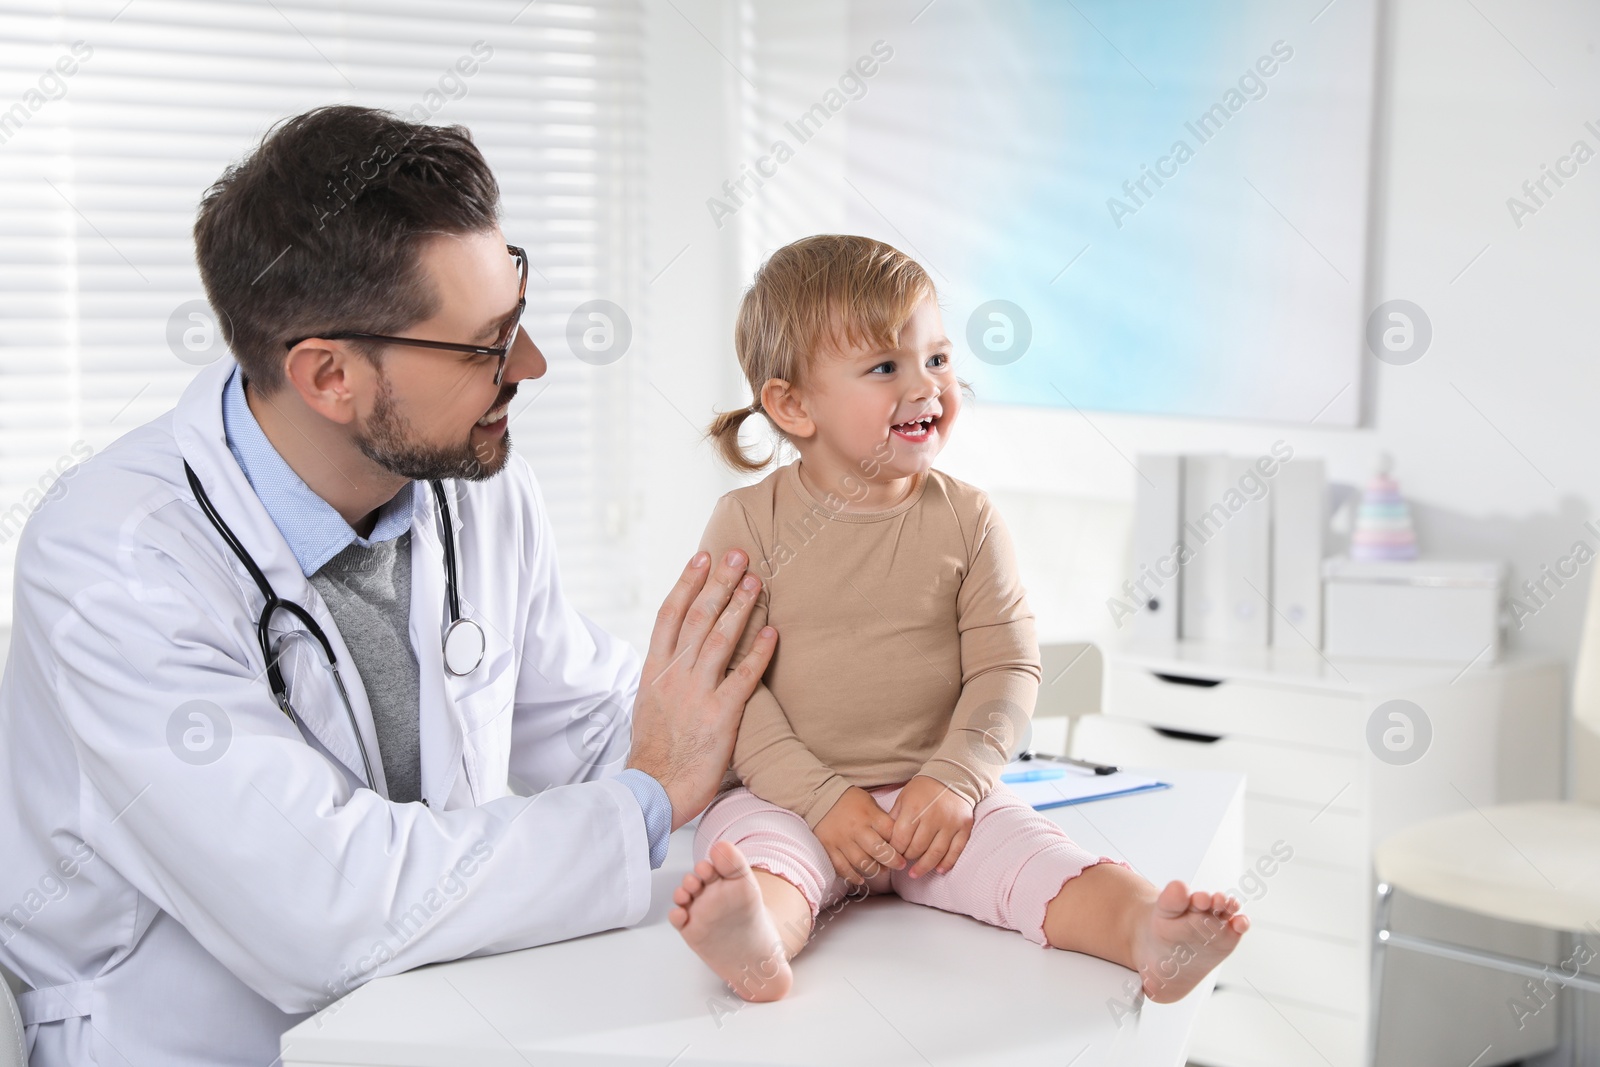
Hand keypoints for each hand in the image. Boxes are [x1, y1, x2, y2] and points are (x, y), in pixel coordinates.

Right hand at [627, 550, 776, 829]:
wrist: (653, 790)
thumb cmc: (654, 750)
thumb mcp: (648, 703)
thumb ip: (664, 674)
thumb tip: (676, 651)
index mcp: (653, 669)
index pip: (670, 614)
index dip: (687, 583)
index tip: (703, 557)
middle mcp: (673, 674)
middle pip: (698, 617)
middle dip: (719, 582)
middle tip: (739, 554)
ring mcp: (696, 693)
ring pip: (720, 639)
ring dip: (740, 607)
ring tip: (758, 581)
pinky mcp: (719, 716)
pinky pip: (743, 677)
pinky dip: (759, 653)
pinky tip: (774, 633)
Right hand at [813, 786, 905, 884]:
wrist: (820, 798)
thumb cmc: (850, 801)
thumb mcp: (870, 802)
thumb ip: (882, 819)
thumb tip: (896, 839)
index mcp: (869, 815)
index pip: (890, 831)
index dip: (900, 843)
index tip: (905, 850)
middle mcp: (856, 828)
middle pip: (878, 850)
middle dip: (892, 860)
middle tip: (899, 864)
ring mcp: (842, 840)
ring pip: (862, 862)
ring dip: (875, 870)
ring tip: (881, 871)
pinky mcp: (829, 848)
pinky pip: (842, 868)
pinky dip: (853, 876)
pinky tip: (861, 879)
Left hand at [888, 775, 973, 877]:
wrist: (954, 776)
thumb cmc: (924, 789)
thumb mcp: (904, 797)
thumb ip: (895, 818)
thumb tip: (885, 840)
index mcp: (914, 808)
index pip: (901, 838)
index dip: (894, 850)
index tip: (891, 854)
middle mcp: (933, 816)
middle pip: (917, 848)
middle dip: (907, 858)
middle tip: (903, 862)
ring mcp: (950, 823)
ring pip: (936, 853)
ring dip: (924, 867)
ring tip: (915, 874)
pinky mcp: (964, 827)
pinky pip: (956, 850)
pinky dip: (947, 863)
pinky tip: (939, 870)